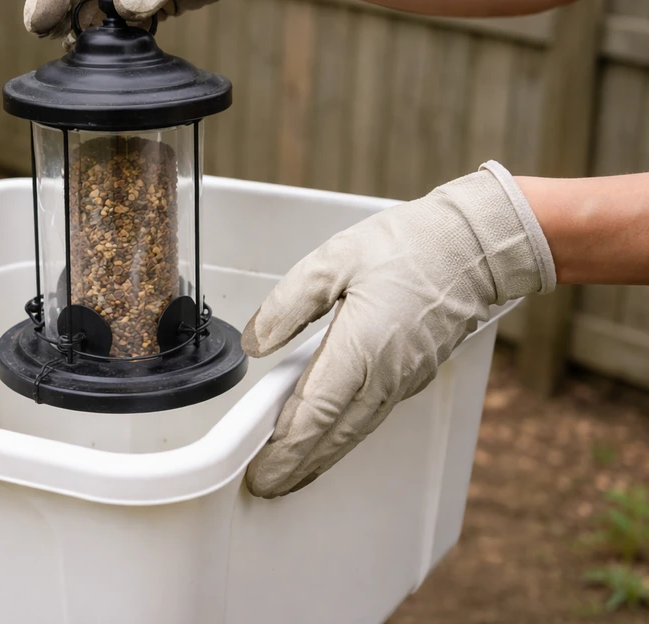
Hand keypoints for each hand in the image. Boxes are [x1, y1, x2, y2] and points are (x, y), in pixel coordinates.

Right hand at [23, 0, 307, 40]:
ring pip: (98, 11)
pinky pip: (127, 28)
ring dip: (86, 33)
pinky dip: (116, 45)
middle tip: (47, 39)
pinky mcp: (155, 6)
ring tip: (76, 55)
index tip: (40, 17)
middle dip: (60, 12)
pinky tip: (109, 62)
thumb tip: (126, 7)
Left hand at [241, 162, 555, 497]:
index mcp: (361, 349)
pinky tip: (331, 437)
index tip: (261, 471)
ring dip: (321, 458)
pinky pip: (372, 416)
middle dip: (297, 467)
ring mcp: (402, 379)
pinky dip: (345, 437)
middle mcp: (384, 375)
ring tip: (291, 474)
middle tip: (267, 486)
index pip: (315, 416)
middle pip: (334, 437)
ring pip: (355, 432)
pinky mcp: (413, 374)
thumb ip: (289, 303)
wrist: (474, 247)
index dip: (285, 450)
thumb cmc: (411, 247)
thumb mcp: (334, 260)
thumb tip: (258, 340)